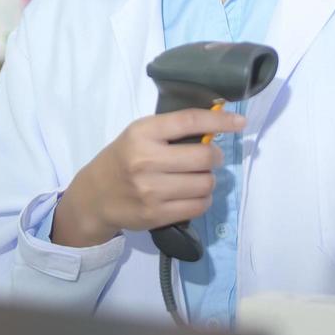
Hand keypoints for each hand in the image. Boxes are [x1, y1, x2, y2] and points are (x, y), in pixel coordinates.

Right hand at [51, 108, 246, 247]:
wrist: (94, 196)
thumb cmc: (122, 158)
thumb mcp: (139, 134)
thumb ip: (171, 130)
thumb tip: (216, 124)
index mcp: (142, 133)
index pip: (189, 121)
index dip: (219, 120)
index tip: (239, 122)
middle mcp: (146, 160)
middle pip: (203, 157)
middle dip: (216, 157)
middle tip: (212, 157)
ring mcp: (151, 190)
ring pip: (205, 183)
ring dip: (210, 180)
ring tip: (199, 177)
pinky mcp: (156, 214)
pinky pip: (198, 206)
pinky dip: (203, 199)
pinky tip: (194, 194)